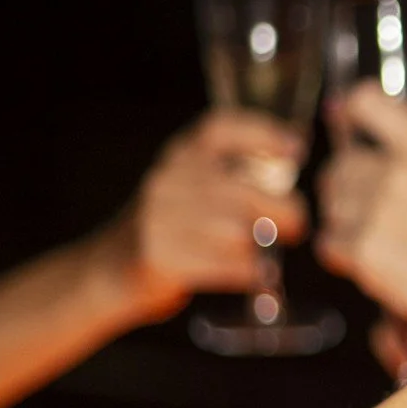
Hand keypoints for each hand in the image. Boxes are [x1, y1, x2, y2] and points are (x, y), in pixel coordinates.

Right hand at [107, 111, 310, 320]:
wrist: (108, 269)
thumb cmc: (171, 227)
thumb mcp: (191, 186)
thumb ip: (232, 175)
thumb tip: (291, 168)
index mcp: (180, 153)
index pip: (220, 127)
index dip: (262, 133)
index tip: (296, 149)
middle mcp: (167, 178)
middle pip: (241, 190)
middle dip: (283, 210)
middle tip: (297, 226)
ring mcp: (157, 217)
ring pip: (235, 231)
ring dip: (261, 248)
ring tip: (268, 258)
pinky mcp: (157, 256)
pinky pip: (222, 266)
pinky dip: (249, 275)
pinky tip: (262, 280)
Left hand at [316, 83, 406, 339]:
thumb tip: (387, 150)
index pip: (367, 102)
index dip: (355, 113)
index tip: (353, 124)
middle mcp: (398, 172)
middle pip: (341, 164)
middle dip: (350, 186)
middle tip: (373, 208)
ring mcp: (377, 211)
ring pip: (333, 205)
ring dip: (347, 221)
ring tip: (383, 239)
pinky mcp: (365, 251)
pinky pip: (331, 243)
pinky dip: (345, 254)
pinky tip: (376, 262)